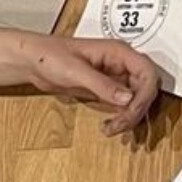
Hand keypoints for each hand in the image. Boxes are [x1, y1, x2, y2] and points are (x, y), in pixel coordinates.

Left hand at [14, 33, 160, 135]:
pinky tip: (108, 126)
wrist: (33, 61)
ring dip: (129, 117)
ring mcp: (114, 78)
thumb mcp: (76, 71)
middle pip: (145, 89)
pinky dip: (120, 118)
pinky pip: (122, 106)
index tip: (132, 110)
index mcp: (118, 52)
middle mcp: (121, 64)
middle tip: (119, 125)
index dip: (145, 94)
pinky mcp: (105, 90)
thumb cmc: (50, 55)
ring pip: (135, 100)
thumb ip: (102, 84)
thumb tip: (127, 97)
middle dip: (136, 110)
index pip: (147, 72)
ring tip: (111, 129)